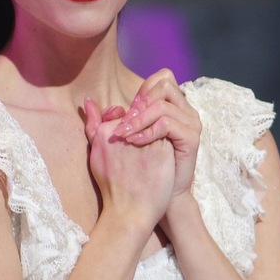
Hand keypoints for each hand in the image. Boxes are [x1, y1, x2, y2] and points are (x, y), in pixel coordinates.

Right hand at [83, 97, 174, 233]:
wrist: (130, 212)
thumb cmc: (112, 186)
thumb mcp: (96, 154)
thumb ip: (93, 125)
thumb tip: (89, 100)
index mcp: (106, 131)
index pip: (124, 115)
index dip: (132, 129)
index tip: (132, 145)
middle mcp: (126, 132)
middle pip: (141, 117)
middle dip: (144, 129)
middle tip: (143, 152)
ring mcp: (146, 138)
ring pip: (155, 124)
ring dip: (156, 135)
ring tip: (152, 156)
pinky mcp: (164, 148)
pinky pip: (167, 135)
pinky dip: (165, 144)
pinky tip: (162, 159)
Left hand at [112, 70, 200, 199]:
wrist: (153, 200)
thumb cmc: (137, 171)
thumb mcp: (115, 142)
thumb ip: (103, 121)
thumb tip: (88, 101)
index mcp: (171, 107)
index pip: (161, 79)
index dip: (142, 91)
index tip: (126, 112)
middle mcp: (184, 111)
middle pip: (165, 85)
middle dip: (141, 103)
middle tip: (125, 123)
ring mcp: (190, 123)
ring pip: (162, 105)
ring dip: (140, 118)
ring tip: (126, 135)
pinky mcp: (191, 138)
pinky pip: (168, 124)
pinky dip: (148, 131)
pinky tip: (136, 143)